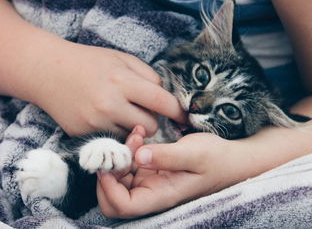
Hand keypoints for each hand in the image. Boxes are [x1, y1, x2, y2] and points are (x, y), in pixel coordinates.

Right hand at [33, 43, 184, 136]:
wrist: (47, 71)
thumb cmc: (87, 62)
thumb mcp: (120, 58)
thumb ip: (147, 75)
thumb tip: (165, 95)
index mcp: (122, 81)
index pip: (162, 102)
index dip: (178, 111)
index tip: (185, 116)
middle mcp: (109, 105)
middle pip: (150, 126)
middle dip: (152, 120)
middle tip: (142, 110)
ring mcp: (95, 122)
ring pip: (131, 136)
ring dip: (133, 127)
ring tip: (121, 112)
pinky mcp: (82, 134)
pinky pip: (111, 140)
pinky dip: (114, 132)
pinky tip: (103, 118)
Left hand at [97, 130, 242, 218]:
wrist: (231, 159)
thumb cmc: (217, 159)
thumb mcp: (195, 153)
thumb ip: (167, 156)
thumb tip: (138, 156)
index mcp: (161, 195)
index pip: (122, 205)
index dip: (108, 188)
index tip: (110, 163)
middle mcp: (151, 192)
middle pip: (112, 196)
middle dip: (109, 171)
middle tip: (120, 147)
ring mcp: (149, 181)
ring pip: (118, 177)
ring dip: (120, 156)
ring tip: (135, 135)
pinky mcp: (151, 169)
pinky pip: (129, 163)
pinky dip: (128, 149)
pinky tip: (139, 135)